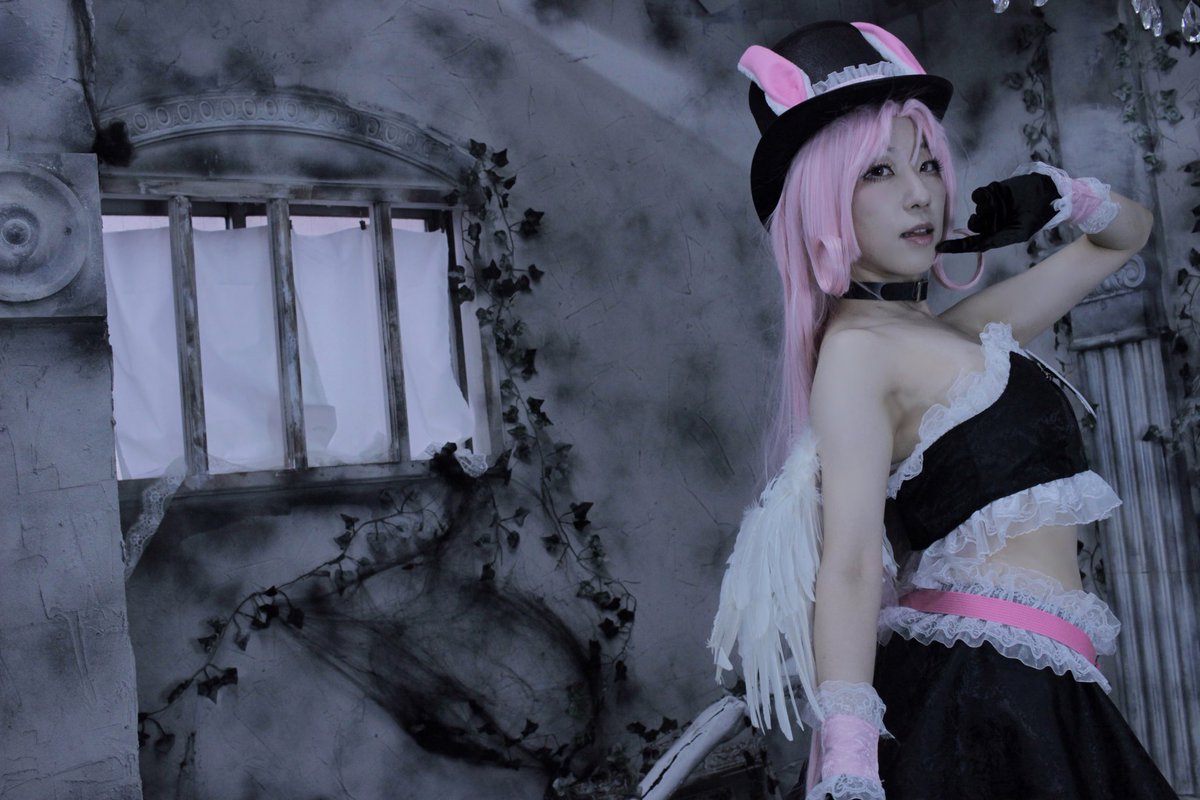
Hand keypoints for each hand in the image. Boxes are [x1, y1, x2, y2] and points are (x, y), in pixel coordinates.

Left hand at [936, 173, 1058, 253]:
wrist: (1048, 192)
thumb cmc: (1036, 215)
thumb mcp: (1019, 232)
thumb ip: (998, 239)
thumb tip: (979, 246)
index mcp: (997, 234)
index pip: (973, 243)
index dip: (956, 247)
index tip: (940, 248)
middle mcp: (991, 222)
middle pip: (973, 225)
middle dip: (978, 221)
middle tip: (991, 214)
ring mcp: (991, 206)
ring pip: (976, 208)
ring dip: (985, 206)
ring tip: (1000, 202)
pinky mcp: (992, 192)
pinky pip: (978, 195)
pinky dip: (983, 195)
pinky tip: (994, 194)